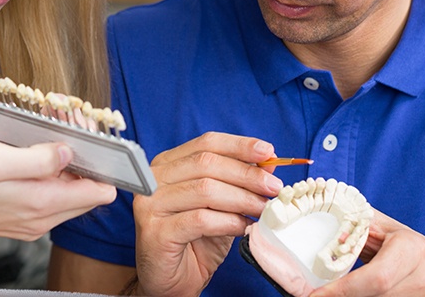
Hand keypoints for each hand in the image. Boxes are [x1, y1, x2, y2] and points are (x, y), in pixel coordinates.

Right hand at [0, 138, 115, 242]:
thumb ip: (38, 159)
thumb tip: (70, 152)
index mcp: (41, 204)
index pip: (99, 191)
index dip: (104, 162)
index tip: (99, 138)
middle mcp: (41, 216)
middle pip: (86, 186)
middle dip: (87, 154)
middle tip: (74, 122)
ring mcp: (32, 217)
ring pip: (68, 186)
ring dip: (67, 158)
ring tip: (55, 129)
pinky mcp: (21, 212)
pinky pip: (49, 189)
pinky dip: (50, 167)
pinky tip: (36, 146)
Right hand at [131, 132, 283, 296]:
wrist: (171, 282)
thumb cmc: (194, 240)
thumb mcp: (221, 205)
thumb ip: (239, 181)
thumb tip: (268, 162)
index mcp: (168, 163)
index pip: (206, 143)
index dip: (239, 145)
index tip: (268, 151)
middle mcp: (154, 178)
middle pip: (207, 163)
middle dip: (246, 174)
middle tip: (273, 186)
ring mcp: (151, 203)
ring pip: (205, 189)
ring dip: (242, 198)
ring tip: (263, 208)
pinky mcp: (155, 231)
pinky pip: (200, 219)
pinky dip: (229, 222)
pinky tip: (243, 227)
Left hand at [310, 209, 424, 296]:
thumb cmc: (401, 242)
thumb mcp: (379, 227)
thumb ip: (355, 227)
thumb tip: (326, 233)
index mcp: (411, 249)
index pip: (375, 278)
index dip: (343, 289)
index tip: (317, 295)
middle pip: (377, 296)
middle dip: (346, 296)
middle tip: (322, 295)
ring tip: (338, 292)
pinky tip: (356, 294)